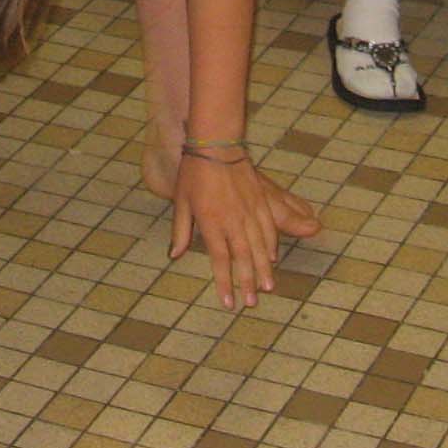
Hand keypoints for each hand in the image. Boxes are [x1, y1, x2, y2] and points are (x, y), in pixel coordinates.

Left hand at [171, 153, 317, 310]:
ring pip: (259, 246)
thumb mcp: (181, 202)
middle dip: (247, 283)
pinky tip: (271, 257)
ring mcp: (249, 211)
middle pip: (243, 258)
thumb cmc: (194, 173)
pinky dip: (271, 245)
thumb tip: (175, 255)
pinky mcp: (259, 201)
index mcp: (212, 222)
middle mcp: (233, 220)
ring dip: (263, 269)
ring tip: (267, 288)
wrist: (216, 144)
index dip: (225, 283)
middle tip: (252, 303)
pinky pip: (268, 228)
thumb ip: (181, 231)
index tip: (229, 302)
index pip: (220, 260)